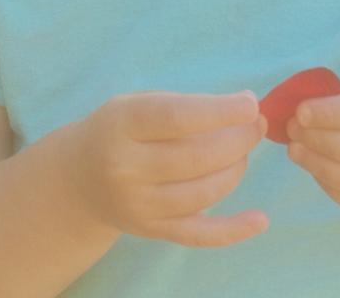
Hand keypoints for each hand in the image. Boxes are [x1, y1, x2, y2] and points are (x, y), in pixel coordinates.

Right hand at [64, 89, 271, 247]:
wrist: (79, 178)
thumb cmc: (119, 130)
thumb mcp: (136, 104)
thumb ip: (182, 106)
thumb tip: (244, 111)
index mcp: (121, 125)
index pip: (176, 117)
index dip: (219, 111)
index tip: (250, 104)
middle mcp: (125, 168)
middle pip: (196, 157)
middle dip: (238, 139)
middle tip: (256, 125)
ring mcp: (138, 205)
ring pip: (204, 192)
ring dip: (236, 168)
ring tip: (243, 151)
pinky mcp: (151, 231)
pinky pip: (198, 235)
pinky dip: (233, 230)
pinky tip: (260, 219)